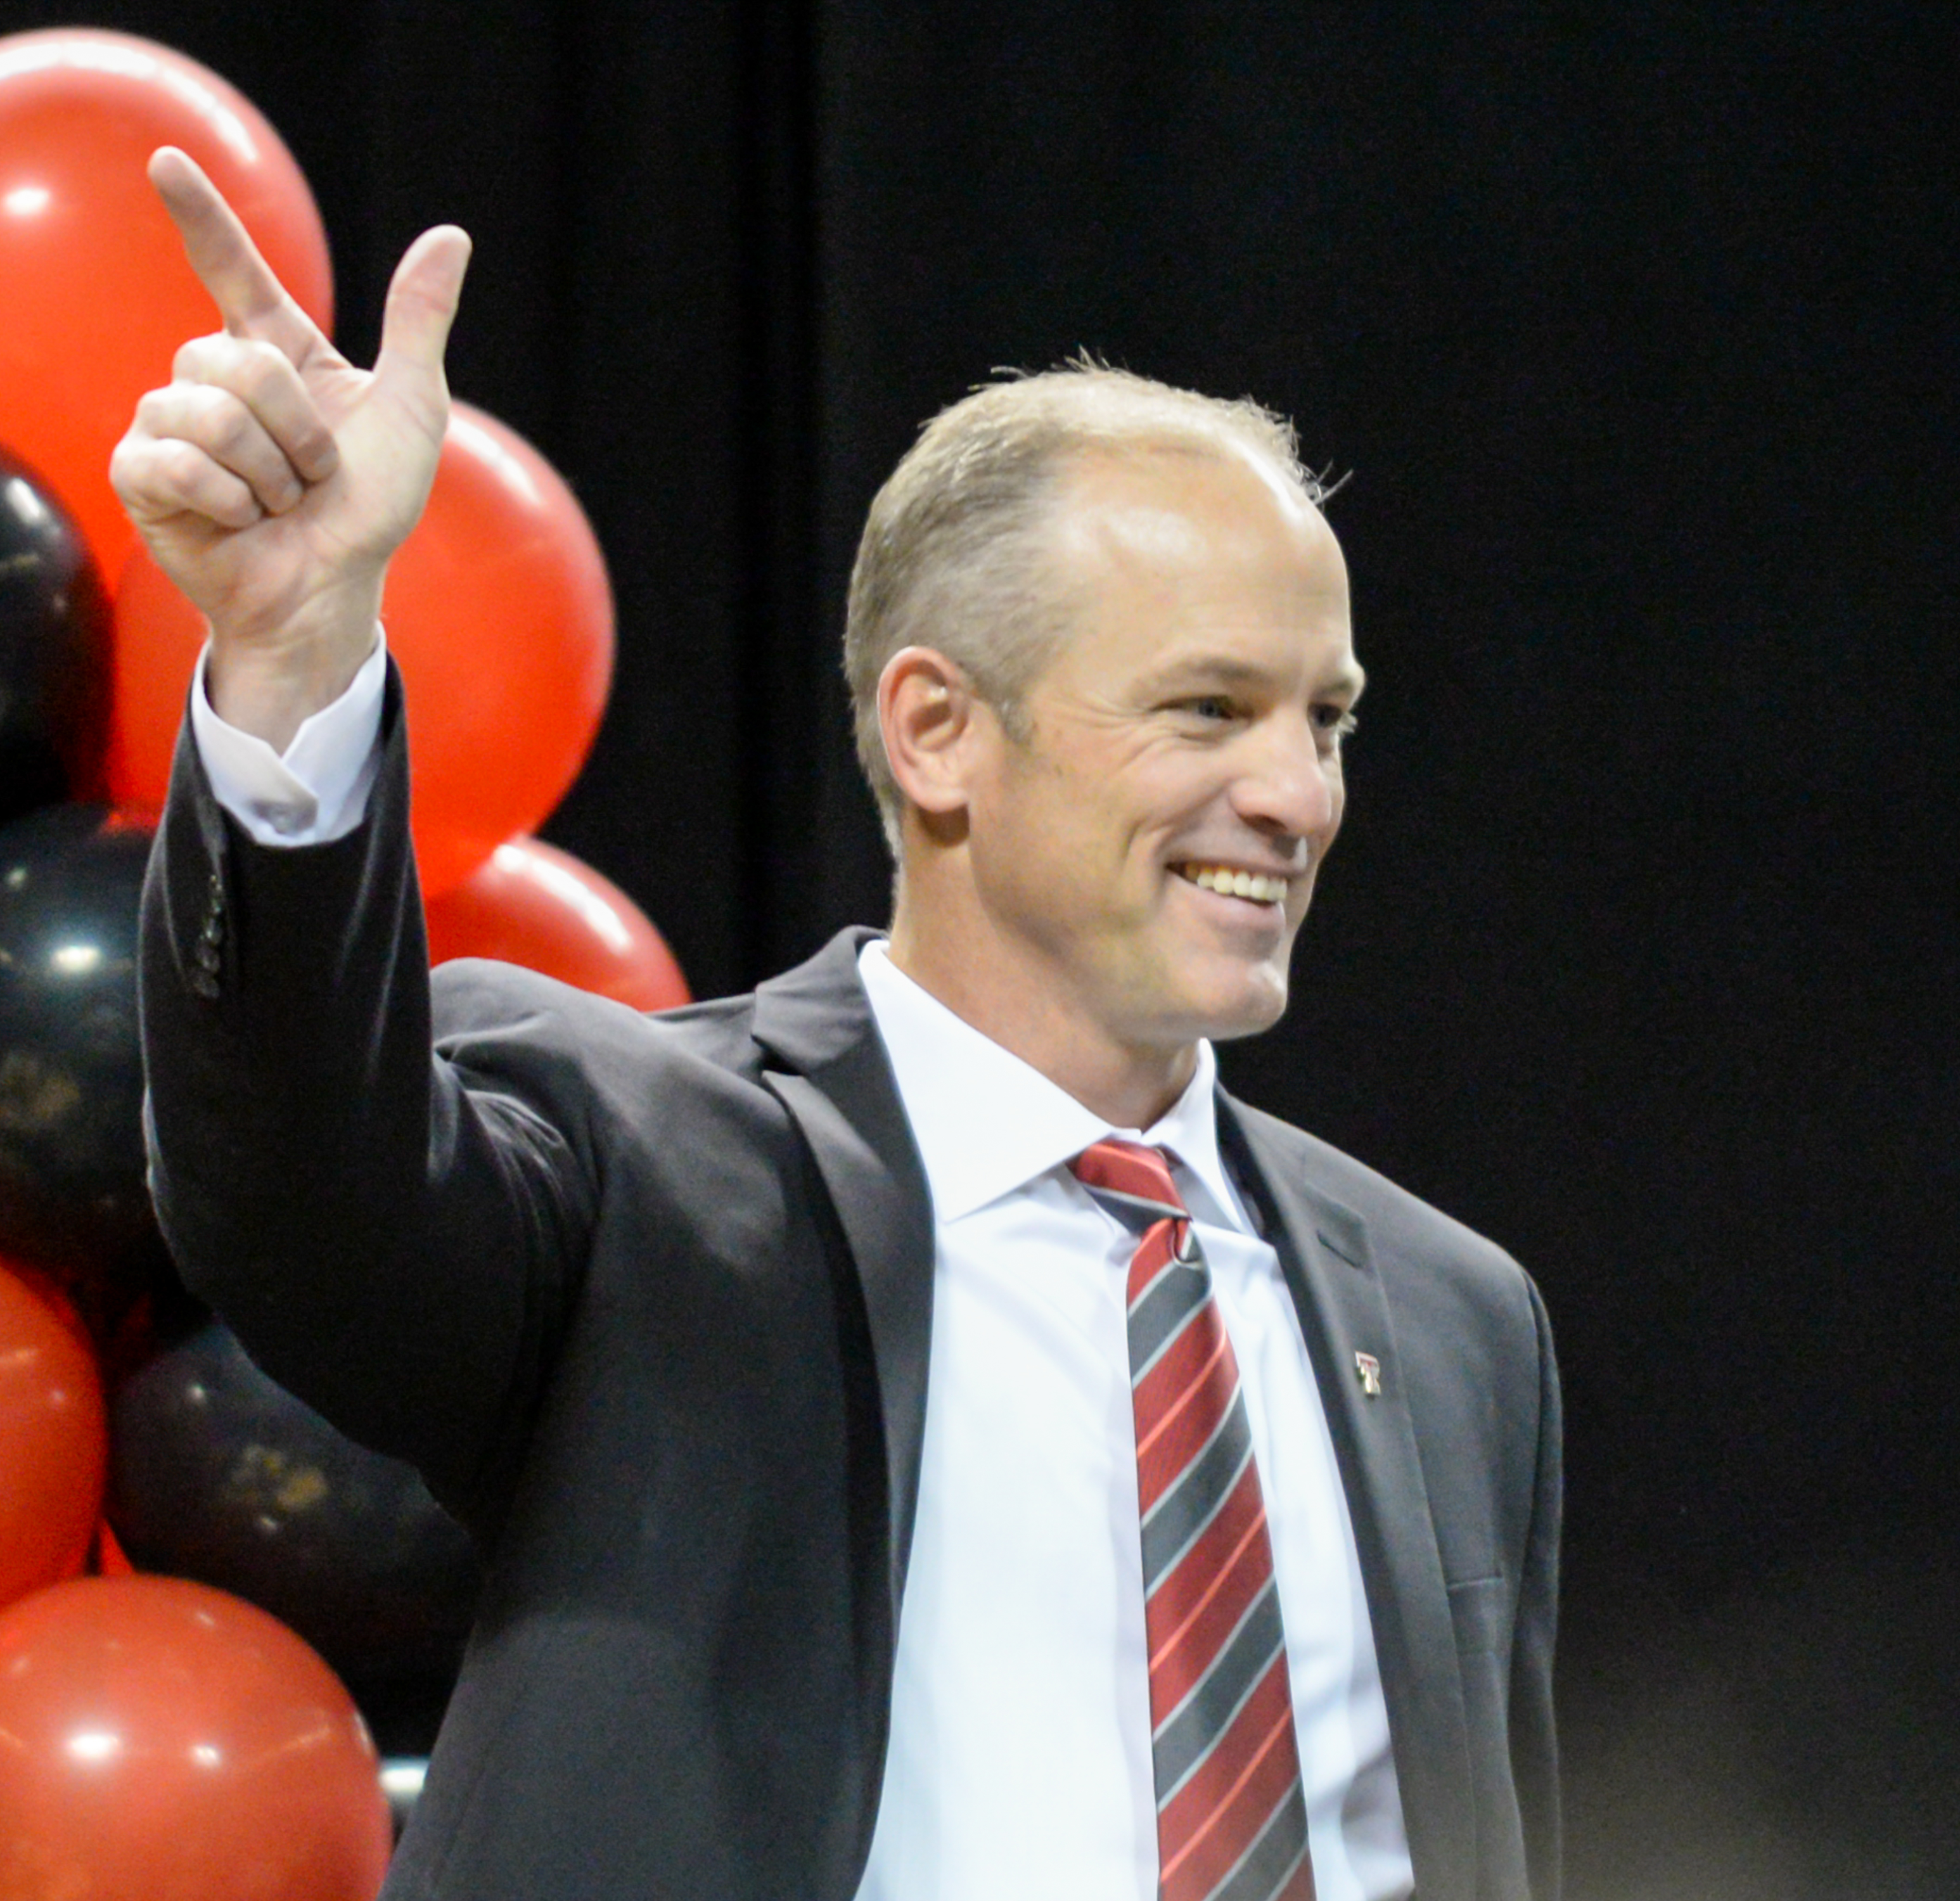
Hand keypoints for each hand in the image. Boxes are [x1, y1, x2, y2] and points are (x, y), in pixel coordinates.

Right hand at [110, 147, 470, 747]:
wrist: (333, 588)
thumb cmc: (370, 507)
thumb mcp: (411, 412)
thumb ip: (418, 323)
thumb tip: (450, 235)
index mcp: (277, 354)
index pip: (235, 271)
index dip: (203, 218)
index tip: (168, 161)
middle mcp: (217, 379)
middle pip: (239, 363)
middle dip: (295, 431)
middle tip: (313, 477)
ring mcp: (172, 423)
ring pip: (209, 412)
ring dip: (269, 472)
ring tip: (280, 503)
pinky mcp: (143, 473)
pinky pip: (178, 462)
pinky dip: (229, 500)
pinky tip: (240, 521)